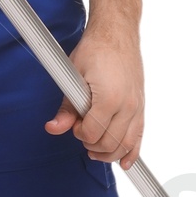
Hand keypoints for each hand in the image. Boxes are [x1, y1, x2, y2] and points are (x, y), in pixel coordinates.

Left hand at [45, 20, 144, 167]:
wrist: (117, 33)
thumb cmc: (95, 49)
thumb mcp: (73, 76)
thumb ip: (66, 107)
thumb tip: (54, 127)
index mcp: (110, 98)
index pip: (92, 133)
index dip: (78, 133)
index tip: (73, 123)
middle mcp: (128, 106)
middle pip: (109, 143)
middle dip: (91, 144)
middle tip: (80, 130)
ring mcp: (137, 107)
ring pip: (125, 144)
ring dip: (109, 153)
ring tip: (94, 150)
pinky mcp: (141, 105)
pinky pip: (140, 136)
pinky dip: (132, 152)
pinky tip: (126, 163)